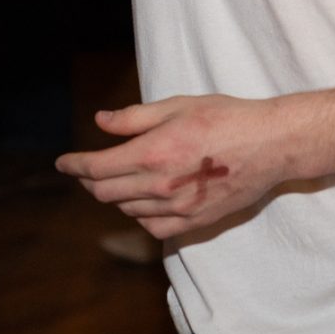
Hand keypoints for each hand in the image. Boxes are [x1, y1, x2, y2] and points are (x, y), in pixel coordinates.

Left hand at [55, 94, 295, 240]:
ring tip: (116, 180)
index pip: (96, 169)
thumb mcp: (177, 106)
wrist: (271, 145)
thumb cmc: (226, 118)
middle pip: (105, 193)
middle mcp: (160, 186)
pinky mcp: (195, 222)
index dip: (74, 165)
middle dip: (88, 181)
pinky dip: (140, 215)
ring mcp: (177, 209)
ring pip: (127, 210)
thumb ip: (134, 118)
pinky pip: (154, 227)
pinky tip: (143, 202)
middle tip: (84, 170)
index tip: (63, 162)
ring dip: (114, 196)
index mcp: (152, 153)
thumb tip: (100, 121)